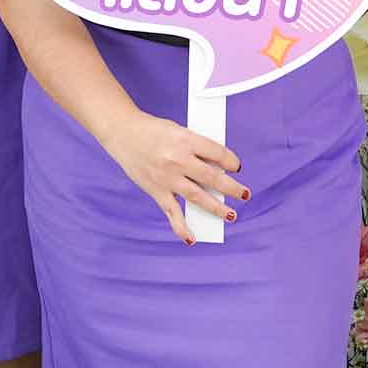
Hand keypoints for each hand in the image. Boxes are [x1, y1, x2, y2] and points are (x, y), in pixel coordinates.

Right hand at [105, 110, 248, 245]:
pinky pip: (172, 212)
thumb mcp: (178, 130)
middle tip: (245, 194)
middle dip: (232, 188)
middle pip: (213, 178)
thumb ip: (195, 148)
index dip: (231, 161)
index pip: (218, 153)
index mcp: (186, 140)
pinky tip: (192, 237)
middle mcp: (178, 160)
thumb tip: (215, 168)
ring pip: (198, 197)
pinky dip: (181, 227)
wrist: (123, 132)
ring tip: (231, 215)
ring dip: (217, 208)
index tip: (237, 167)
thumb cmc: (153, 130)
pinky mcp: (156, 190)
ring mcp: (167, 178)